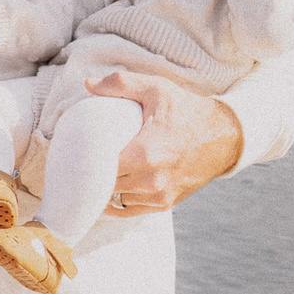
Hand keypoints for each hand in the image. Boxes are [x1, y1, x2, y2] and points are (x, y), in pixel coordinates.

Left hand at [88, 71, 242, 216]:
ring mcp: (159, 195)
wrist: (225, 136)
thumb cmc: (187, 111)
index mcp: (145, 154)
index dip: (81, 165)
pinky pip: (130, 210)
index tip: (69, 157)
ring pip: (115, 200)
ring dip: (103, 189)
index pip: (98, 170)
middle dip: (88, 178)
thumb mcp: (156, 89)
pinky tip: (107, 189)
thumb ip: (120, 84)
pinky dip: (117, 201)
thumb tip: (88, 84)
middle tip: (74, 166)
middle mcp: (151, 180)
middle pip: (103, 187)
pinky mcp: (166, 204)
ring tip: (90, 176)